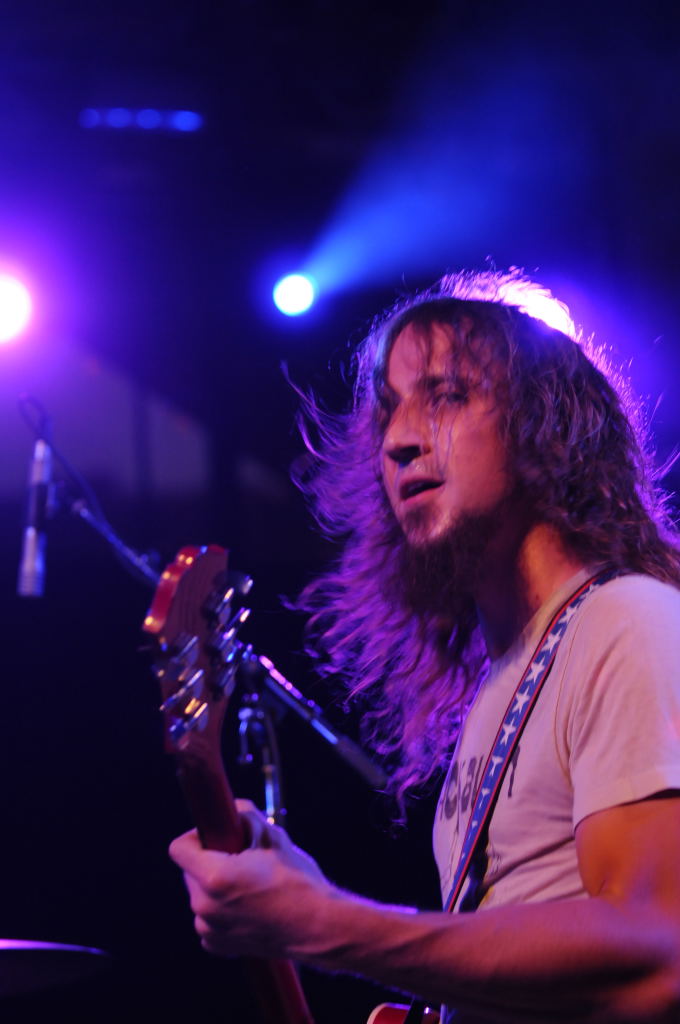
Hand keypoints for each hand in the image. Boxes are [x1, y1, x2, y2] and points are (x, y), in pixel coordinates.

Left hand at [169, 800, 335, 959]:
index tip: (217, 835)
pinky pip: (208, 917)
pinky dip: (221, 908)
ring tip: (249, 883)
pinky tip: (248, 905)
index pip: (179, 848)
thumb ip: (246, 817)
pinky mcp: (216, 945)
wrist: (317, 927)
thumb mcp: (273, 837)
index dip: (196, 835)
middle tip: (241, 858)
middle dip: (210, 859)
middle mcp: (204, 906)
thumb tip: (232, 810)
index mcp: (214, 878)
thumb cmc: (298, 880)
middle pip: (190, 870)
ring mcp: (208, 929)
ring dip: (215, 884)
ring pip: (199, 893)